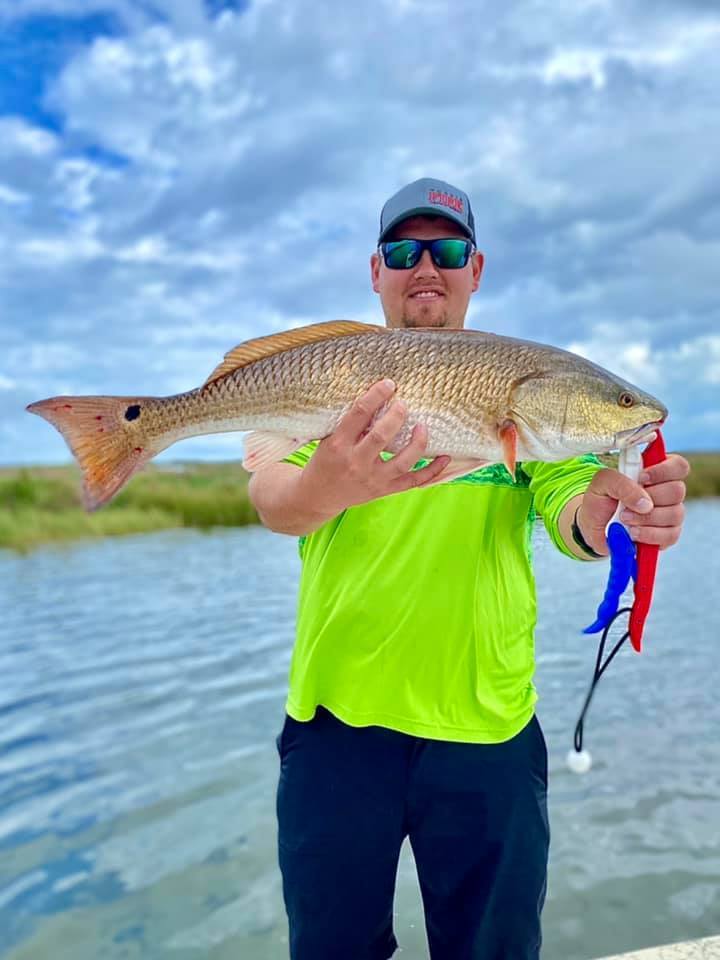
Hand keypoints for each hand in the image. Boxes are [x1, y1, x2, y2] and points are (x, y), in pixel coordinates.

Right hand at [299, 379, 449, 515]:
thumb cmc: (325, 461)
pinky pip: (413, 481)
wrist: (318, 496)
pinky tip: (445, 457)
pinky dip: (431, 471)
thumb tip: (379, 397)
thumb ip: (351, 423)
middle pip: (381, 436)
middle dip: (396, 416)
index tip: (389, 384)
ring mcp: (372, 479)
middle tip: (404, 404)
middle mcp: (356, 462)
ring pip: (401, 462)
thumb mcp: (329, 439)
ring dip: (417, 444)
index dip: (376, 395)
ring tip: (423, 427)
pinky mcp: (384, 490)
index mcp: (339, 444)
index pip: (359, 413)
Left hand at [577, 454, 689, 554]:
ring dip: (645, 519)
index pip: (678, 466)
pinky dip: (649, 535)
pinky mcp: (668, 535)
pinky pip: (670, 536)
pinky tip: (633, 533)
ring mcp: (671, 514)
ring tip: (624, 519)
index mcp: (656, 471)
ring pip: (675, 514)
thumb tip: (645, 503)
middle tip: (625, 505)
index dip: (664, 471)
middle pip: (678, 491)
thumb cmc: (601, 498)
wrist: (593, 526)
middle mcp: (667, 491)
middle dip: (650, 498)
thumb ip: (621, 483)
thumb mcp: (602, 482)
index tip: (641, 478)